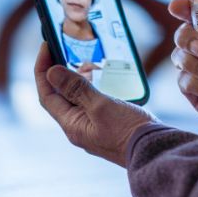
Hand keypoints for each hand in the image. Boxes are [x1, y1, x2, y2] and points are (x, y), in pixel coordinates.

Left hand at [35, 43, 155, 167]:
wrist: (155, 150)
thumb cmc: (129, 131)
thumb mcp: (101, 106)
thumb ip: (77, 89)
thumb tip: (51, 72)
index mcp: (72, 126)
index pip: (47, 95)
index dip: (42, 70)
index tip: (45, 46)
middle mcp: (79, 127)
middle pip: (60, 96)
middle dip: (59, 71)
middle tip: (63, 48)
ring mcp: (93, 126)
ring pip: (78, 97)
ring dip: (77, 77)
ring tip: (83, 58)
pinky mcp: (108, 123)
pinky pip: (93, 101)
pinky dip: (93, 85)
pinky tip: (102, 76)